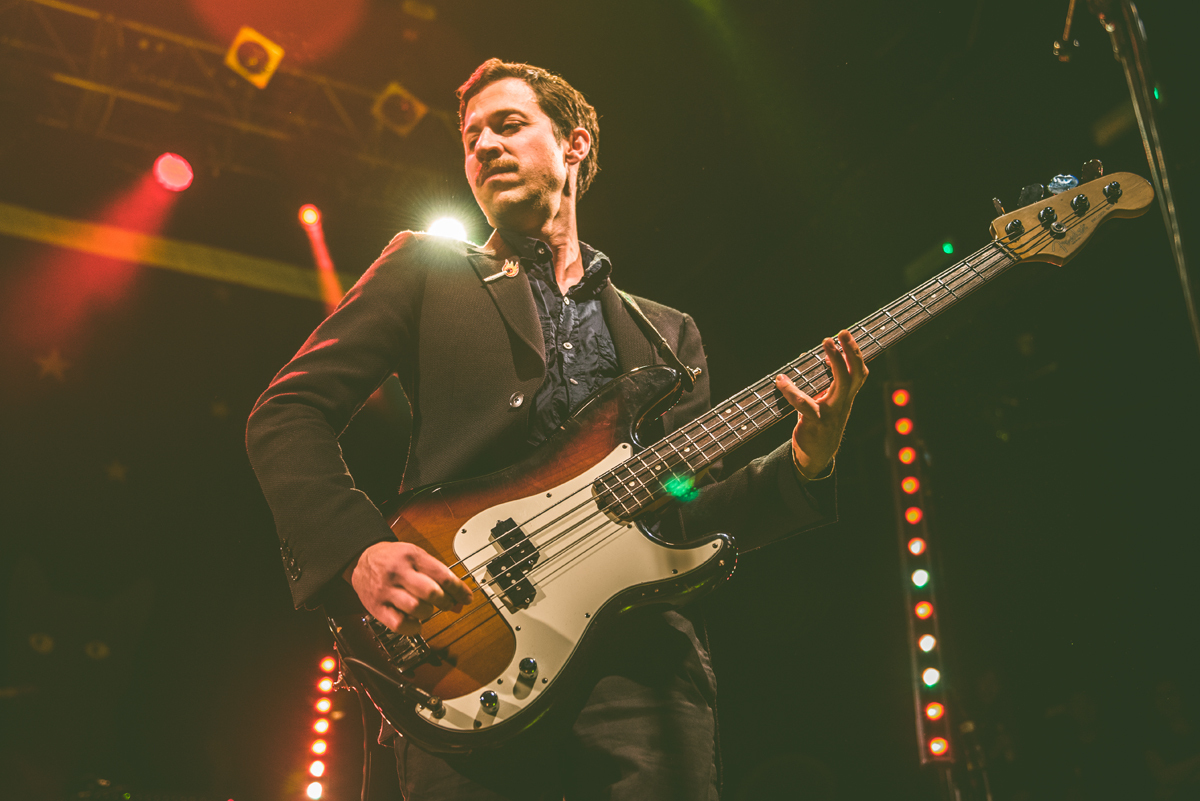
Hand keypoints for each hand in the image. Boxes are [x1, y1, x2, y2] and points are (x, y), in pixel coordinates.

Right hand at [348, 541, 472, 634]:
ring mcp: (386, 591)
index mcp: (411, 557)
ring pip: (416, 608)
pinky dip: (413, 627)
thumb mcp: (415, 556)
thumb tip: (460, 598)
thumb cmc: (393, 559)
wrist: (361, 559)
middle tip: (448, 604)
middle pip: (431, 592)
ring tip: (426, 609)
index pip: (442, 575)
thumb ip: (436, 574)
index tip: (467, 598)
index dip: (459, 589)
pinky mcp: (376, 607)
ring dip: (428, 612)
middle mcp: (398, 573)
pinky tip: (415, 622)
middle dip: (445, 602)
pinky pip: (399, 624)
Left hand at [774, 330, 868, 478]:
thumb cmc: (820, 423)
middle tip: (840, 333)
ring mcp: (832, 412)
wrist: (817, 455)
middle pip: (855, 374)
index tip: (845, 336)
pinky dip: (791, 391)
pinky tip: (781, 381)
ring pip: (842, 384)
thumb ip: (830, 384)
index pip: (859, 373)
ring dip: (836, 362)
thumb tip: (826, 359)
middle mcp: (843, 403)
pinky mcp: (816, 422)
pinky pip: (804, 403)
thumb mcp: (829, 402)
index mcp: (846, 397)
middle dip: (851, 352)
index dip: (856, 354)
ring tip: (826, 343)